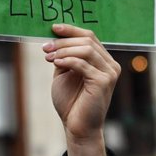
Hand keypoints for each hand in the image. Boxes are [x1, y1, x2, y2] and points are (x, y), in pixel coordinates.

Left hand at [43, 24, 120, 155]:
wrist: (78, 127)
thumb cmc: (72, 103)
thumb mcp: (65, 75)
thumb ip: (65, 58)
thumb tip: (55, 39)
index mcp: (103, 61)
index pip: (90, 37)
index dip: (72, 30)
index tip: (53, 28)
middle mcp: (110, 64)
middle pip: (88, 41)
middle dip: (64, 41)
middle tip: (45, 47)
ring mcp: (109, 73)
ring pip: (86, 50)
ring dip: (63, 50)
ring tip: (48, 57)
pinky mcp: (103, 82)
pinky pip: (83, 64)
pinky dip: (67, 60)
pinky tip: (55, 63)